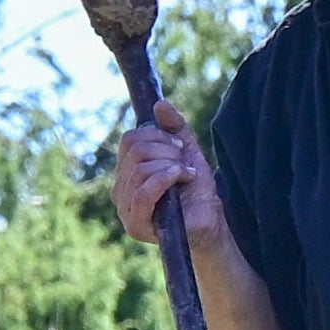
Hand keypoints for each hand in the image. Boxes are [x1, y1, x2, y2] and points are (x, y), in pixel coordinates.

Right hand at [111, 118, 219, 246]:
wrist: (209, 219)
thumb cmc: (196, 189)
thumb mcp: (187, 150)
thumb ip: (174, 127)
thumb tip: (159, 104)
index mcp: (127, 171)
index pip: (129, 140)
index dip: (157, 136)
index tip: (179, 147)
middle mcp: (120, 189)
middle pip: (135, 152)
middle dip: (167, 152)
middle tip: (184, 165)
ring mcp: (124, 209)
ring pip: (140, 170)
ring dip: (171, 167)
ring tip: (186, 176)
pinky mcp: (134, 225)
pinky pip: (143, 192)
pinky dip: (165, 180)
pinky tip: (180, 179)